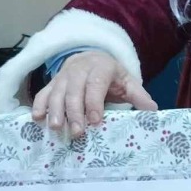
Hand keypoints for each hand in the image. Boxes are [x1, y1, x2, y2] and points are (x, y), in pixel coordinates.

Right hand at [32, 50, 157, 136]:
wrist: (90, 58)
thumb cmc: (111, 76)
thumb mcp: (127, 82)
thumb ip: (139, 96)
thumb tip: (153, 111)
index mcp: (101, 67)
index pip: (96, 83)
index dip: (94, 102)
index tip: (95, 121)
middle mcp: (79, 69)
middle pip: (74, 90)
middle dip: (75, 112)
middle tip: (77, 132)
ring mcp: (63, 76)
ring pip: (56, 92)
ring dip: (55, 110)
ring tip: (56, 128)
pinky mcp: (52, 83)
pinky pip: (43, 93)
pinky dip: (39, 105)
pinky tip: (37, 118)